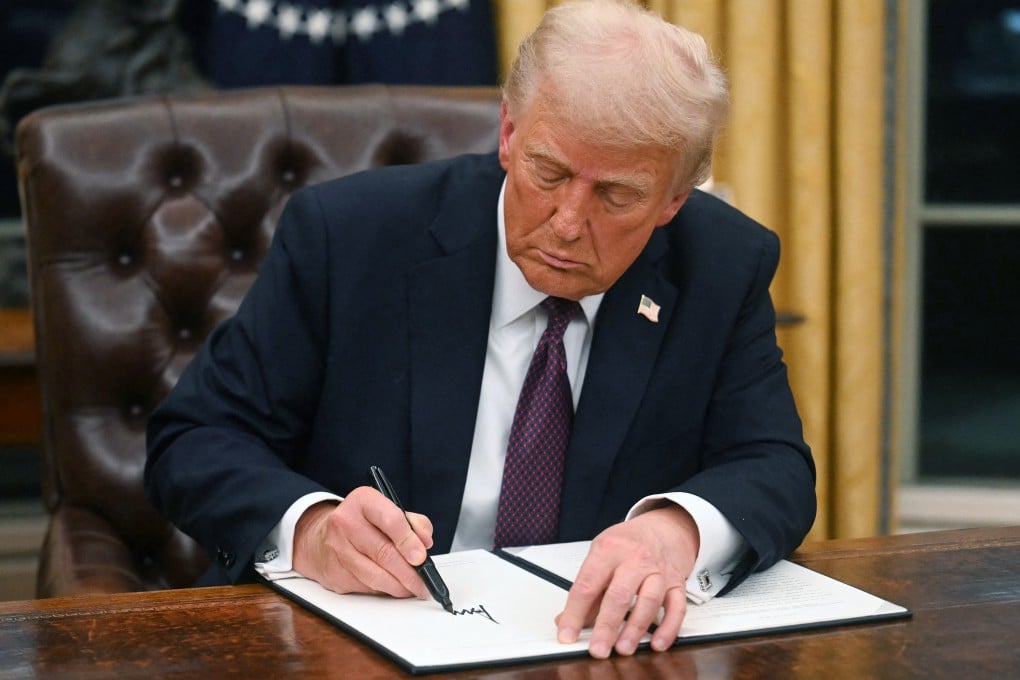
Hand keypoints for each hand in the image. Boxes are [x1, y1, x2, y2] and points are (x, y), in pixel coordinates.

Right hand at [292, 487, 434, 597]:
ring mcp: (337, 549)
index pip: (391, 520)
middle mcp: (346, 522)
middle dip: (409, 573)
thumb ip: (413, 523)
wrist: (320, 537)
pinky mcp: (334, 573)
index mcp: (363, 501)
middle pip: (384, 553)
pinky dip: (384, 590)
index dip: (409, 541)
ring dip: (399, 587)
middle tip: (424, 582)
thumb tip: (425, 543)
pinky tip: (393, 586)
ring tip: (413, 588)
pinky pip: (366, 587)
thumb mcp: (388, 509)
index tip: (422, 557)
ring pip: (375, 576)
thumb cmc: (362, 523)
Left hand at [555, 505, 699, 657]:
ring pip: (648, 601)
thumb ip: (586, 588)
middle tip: (597, 649)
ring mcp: (658, 571)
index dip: (575, 613)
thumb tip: (566, 620)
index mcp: (608, 549)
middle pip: (619, 595)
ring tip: (623, 649)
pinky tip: (657, 643)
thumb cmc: (628, 543)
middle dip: (607, 626)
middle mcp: (635, 559)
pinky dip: (668, 628)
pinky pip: (676, 607)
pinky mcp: (676, 583)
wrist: (663, 528)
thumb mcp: (601, 555)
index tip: (567, 634)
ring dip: (635, 629)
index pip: (587, 585)